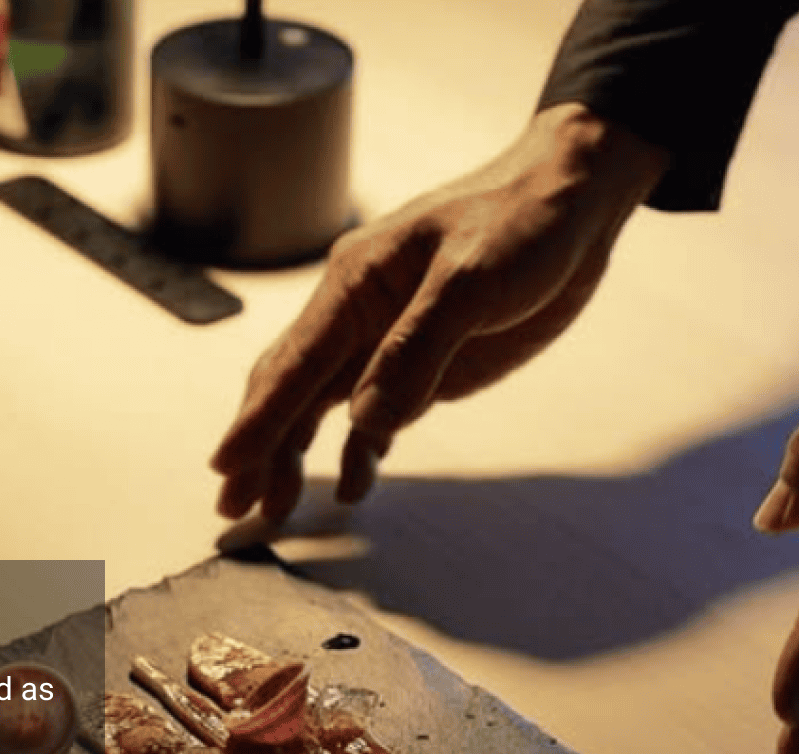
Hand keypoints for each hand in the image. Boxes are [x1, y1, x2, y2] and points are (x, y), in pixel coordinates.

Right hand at [210, 103, 668, 522]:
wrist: (572, 200)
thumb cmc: (520, 217)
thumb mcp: (472, 277)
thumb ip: (418, 347)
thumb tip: (368, 419)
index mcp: (355, 285)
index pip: (293, 363)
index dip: (257, 419)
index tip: (226, 464)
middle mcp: (358, 315)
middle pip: (290, 391)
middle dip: (259, 449)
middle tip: (234, 504)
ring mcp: (387, 343)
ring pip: (322, 408)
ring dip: (296, 457)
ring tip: (276, 508)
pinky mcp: (422, 364)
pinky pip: (374, 415)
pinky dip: (357, 451)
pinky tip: (351, 484)